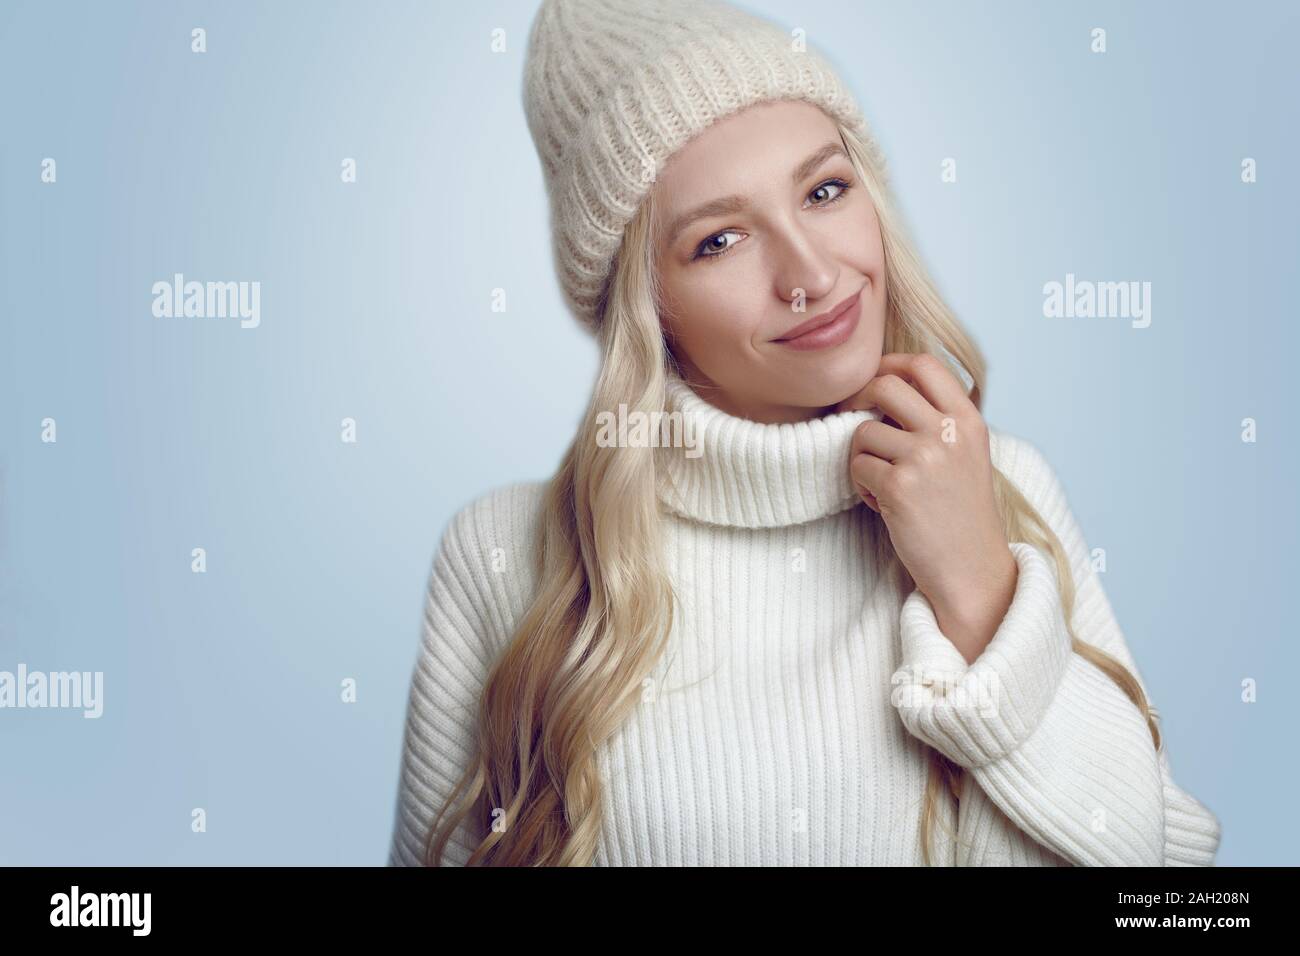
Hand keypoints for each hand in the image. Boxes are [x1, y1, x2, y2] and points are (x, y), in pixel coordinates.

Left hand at [837, 352, 1017, 662]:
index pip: (924, 364)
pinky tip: (883, 504)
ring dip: (861, 456)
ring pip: (863, 431)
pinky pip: (857, 466)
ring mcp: (925, 458)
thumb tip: (883, 382)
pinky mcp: (899, 487)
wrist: (972, 568)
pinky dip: (861, 485)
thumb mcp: (965, 453)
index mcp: (969, 420)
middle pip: (884, 385)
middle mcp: (949, 433)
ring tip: (881, 482)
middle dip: (858, 401)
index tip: (875, 380)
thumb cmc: (960, 510)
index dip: (890, 364)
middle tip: (854, 422)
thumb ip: (937, 417)